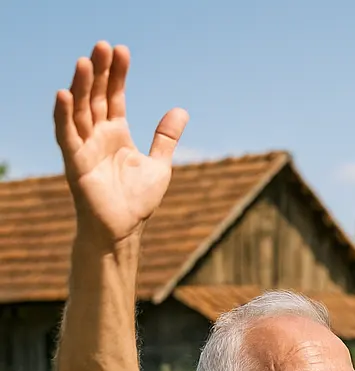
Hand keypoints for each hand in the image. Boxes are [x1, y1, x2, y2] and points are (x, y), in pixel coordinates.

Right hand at [54, 41, 187, 248]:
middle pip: (94, 96)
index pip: (114, 96)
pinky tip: (64, 94)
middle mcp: (97, 136)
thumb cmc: (136, 201)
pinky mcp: (74, 163)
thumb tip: (181, 109)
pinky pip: (66, 135)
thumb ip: (165, 137)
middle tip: (102, 46)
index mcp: (116, 133)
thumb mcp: (159, 165)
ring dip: (80, 86)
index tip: (121, 51)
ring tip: (84, 61)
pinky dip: (63, 115)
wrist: (124, 230)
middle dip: (98, 71)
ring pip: (79, 110)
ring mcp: (84, 147)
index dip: (117, 74)